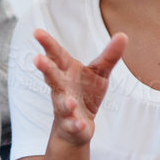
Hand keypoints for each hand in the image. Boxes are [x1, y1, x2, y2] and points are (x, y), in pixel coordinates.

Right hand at [33, 28, 126, 147]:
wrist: (77, 127)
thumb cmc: (85, 93)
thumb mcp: (99, 73)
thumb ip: (109, 56)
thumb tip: (123, 35)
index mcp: (66, 72)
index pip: (56, 55)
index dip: (47, 44)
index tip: (37, 32)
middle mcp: (61, 88)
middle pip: (52, 77)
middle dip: (45, 69)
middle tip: (37, 59)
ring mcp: (64, 108)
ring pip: (61, 104)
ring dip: (65, 103)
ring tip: (70, 102)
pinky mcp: (71, 125)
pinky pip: (73, 125)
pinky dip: (77, 125)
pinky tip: (82, 124)